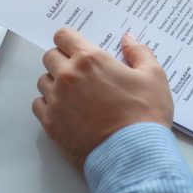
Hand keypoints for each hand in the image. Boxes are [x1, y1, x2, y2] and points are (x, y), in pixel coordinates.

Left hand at [32, 28, 172, 169]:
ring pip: (43, 81)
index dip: (70, 39)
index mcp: (90, 60)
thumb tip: (128, 39)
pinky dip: (49, 104)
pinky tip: (66, 110)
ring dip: (55, 82)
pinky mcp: (51, 124)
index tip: (75, 46)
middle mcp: (68, 77)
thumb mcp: (154, 76)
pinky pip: (39, 105)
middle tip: (80, 71)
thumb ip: (139, 52)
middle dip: (63, 59)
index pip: (63, 36)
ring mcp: (56, 101)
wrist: (134, 156)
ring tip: (75, 93)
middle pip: (50, 57)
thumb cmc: (145, 115)